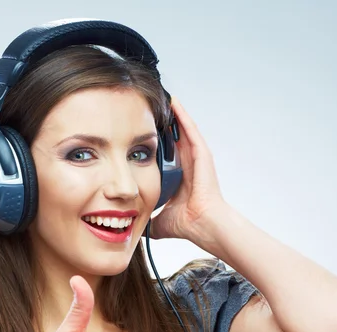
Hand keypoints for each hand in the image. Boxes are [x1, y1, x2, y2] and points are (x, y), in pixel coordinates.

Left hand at [148, 97, 228, 239]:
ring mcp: (197, 158)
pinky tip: (174, 102)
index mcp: (179, 178)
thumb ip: (147, 220)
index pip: (165, 155)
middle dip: (162, 124)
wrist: (203, 225)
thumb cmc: (188, 224)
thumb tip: (133, 228)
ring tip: (160, 97)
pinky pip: (190, 130)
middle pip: (173, 139)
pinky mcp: (202, 154)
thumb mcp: (160, 219)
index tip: (141, 133)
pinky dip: (182, 116)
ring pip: (182, 130)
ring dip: (172, 115)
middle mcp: (188, 166)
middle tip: (148, 109)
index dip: (154, 143)